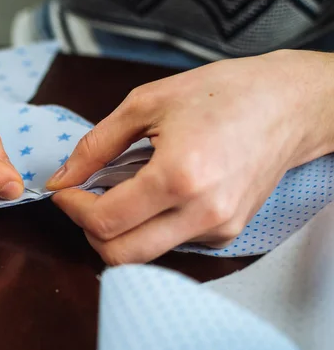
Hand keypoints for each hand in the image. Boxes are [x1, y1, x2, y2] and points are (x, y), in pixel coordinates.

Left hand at [47, 50, 333, 264]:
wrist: (286, 105)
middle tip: (84, 200)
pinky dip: (149, 227)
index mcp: (179, 176)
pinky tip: (154, 195)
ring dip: (119, 231)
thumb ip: (96, 145)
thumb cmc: (221, 93)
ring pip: (144, 255)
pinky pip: (171, 244)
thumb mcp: (146, 103)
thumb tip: (63, 178)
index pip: (105, 221)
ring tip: (121, 192)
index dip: (73, 209)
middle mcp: (201, 213)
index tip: (65, 191)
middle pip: (121, 256)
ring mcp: (217, 229)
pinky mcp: (226, 234)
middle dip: (89, 231)